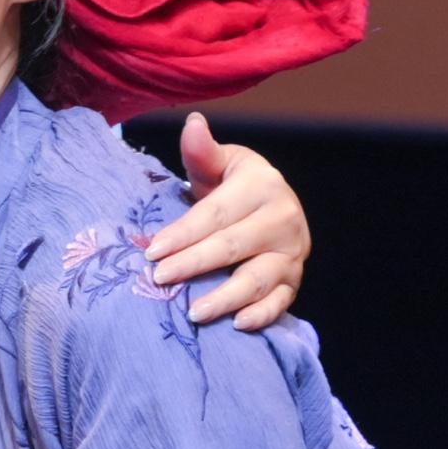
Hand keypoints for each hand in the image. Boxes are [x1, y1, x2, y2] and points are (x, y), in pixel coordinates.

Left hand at [147, 113, 307, 331]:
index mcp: (263, 185)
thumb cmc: (235, 187)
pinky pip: (281, 302)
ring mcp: (293, 252)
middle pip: (233, 247)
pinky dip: (262, 315)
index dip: (183, 234)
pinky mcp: (296, 280)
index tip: (152, 251)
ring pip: (258, 279)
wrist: (271, 206)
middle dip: (193, 264)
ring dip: (225, 298)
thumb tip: (192, 123)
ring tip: (193, 313)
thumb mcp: (219, 165)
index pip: (217, 214)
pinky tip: (237, 325)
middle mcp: (284, 219)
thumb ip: (202, 152)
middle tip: (160, 280)